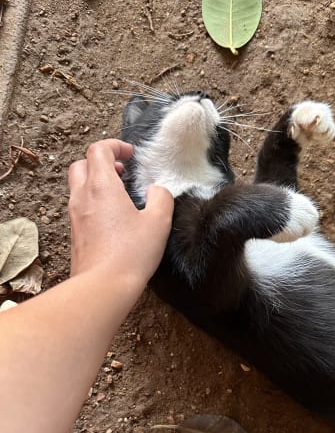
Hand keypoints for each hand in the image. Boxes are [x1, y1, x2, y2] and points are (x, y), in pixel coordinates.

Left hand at [68, 139, 173, 286]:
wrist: (102, 286)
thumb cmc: (130, 254)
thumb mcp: (158, 222)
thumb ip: (161, 198)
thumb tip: (157, 190)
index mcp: (102, 186)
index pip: (98, 150)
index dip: (115, 146)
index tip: (130, 154)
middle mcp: (83, 197)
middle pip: (81, 164)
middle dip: (101, 162)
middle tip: (121, 171)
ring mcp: (75, 216)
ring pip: (78, 186)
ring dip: (96, 182)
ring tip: (118, 193)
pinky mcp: (75, 234)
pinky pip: (80, 207)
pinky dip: (93, 202)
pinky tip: (112, 218)